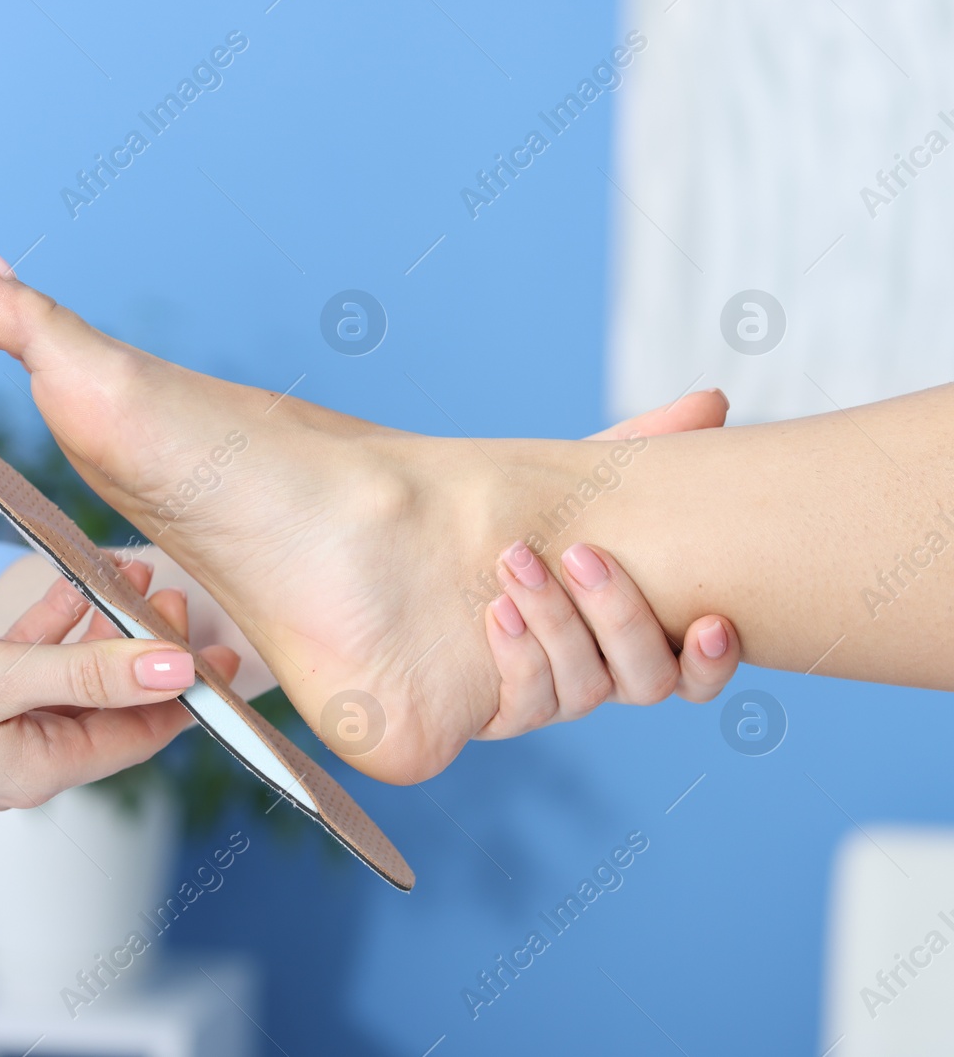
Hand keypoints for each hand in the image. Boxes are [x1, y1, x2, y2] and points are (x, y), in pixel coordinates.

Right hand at [0, 562, 237, 809]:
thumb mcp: (1, 679)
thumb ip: (92, 673)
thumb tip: (178, 668)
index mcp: (43, 769)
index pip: (143, 734)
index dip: (187, 690)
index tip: (222, 644)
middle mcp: (28, 759)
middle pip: (113, 704)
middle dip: (149, 650)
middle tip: (176, 595)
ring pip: (74, 676)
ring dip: (105, 627)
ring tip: (135, 570)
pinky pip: (29, 662)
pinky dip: (54, 625)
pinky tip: (74, 582)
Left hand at [479, 392, 742, 737]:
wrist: (401, 543)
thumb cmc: (507, 516)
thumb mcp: (573, 483)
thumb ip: (640, 449)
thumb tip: (714, 403)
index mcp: (628, 632)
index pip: (692, 671)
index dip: (710, 660)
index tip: (711, 621)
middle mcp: (596, 674)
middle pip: (644, 680)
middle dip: (621, 619)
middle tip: (583, 556)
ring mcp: (545, 698)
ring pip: (581, 691)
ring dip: (557, 625)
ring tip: (517, 563)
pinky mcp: (490, 712)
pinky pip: (521, 703)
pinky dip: (517, 657)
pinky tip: (495, 612)